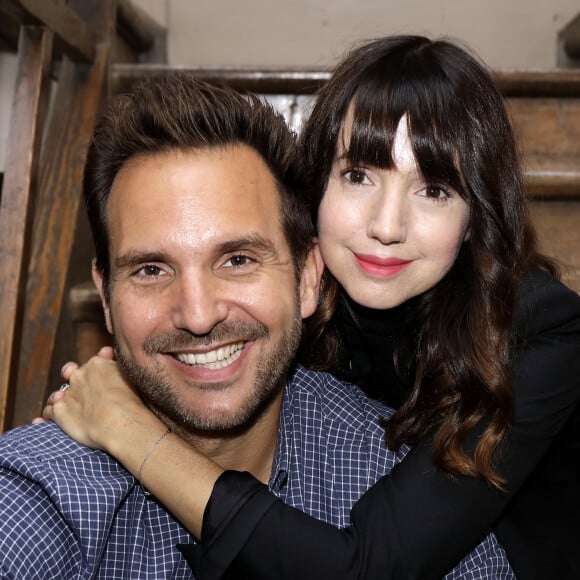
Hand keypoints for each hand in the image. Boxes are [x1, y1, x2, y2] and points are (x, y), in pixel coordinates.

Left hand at [41, 347, 164, 452]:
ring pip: (57, 394)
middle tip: (82, 392)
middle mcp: (80, 375)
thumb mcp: (129, 375)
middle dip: (72, 379)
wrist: (120, 422)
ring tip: (66, 408)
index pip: (93, 363)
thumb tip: (107, 352)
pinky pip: (49, 411)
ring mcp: (68, 393)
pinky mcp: (59, 411)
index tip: (100, 379)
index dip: (95, 371)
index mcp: (97, 364)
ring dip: (59, 399)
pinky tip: (52, 421)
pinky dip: (49, 415)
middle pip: (71, 374)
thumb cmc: (131, 400)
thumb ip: (116, 365)